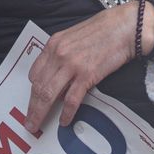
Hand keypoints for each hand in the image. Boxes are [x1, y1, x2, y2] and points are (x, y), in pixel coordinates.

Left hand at [26, 2, 153, 127]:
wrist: (125, 27)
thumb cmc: (103, 30)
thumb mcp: (73, 37)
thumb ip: (62, 53)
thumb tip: (57, 74)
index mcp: (54, 44)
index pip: (34, 73)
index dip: (31, 90)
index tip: (32, 100)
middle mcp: (59, 55)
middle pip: (38, 86)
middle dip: (32, 107)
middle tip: (29, 122)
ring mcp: (72, 65)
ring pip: (48, 95)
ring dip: (41, 113)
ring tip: (37, 125)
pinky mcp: (87, 75)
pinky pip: (71, 99)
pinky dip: (66, 113)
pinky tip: (64, 121)